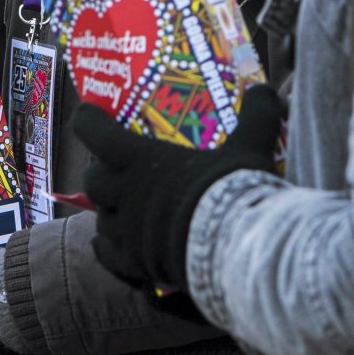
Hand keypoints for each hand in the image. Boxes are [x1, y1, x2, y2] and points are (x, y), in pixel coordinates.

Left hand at [73, 82, 283, 292]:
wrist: (234, 250)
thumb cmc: (233, 192)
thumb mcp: (251, 147)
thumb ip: (257, 116)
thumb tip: (266, 90)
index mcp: (140, 160)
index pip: (94, 132)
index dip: (87, 120)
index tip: (88, 113)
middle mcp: (125, 194)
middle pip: (93, 179)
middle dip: (99, 171)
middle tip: (113, 167)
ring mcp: (127, 232)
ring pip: (101, 217)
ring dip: (108, 209)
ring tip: (123, 207)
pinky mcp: (135, 264)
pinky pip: (108, 254)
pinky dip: (107, 248)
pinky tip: (113, 247)